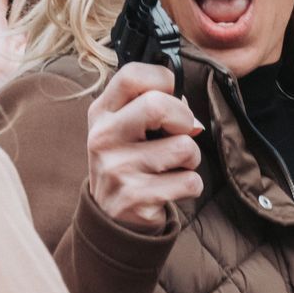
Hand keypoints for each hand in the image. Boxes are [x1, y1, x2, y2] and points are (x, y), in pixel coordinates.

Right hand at [87, 62, 204, 230]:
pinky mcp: (135, 198)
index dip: (164, 79)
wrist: (112, 217)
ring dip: (191, 157)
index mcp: (101, 113)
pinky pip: (189, 181)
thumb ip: (153, 107)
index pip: (132, 75)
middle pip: (157, 105)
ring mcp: (117, 169)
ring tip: (172, 166)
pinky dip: (191, 186)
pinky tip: (170, 188)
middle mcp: (103, 137)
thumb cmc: (130, 160)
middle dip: (184, 118)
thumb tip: (192, 115)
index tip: (172, 95)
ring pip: (184, 146)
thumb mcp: (127, 127)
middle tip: (182, 132)